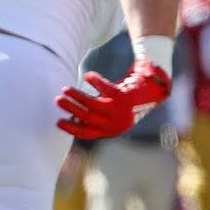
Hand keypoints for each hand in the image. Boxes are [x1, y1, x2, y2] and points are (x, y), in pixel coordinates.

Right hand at [56, 60, 170, 139]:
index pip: (87, 133)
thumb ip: (97, 115)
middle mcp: (115, 123)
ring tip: (66, 89)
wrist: (152, 90)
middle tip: (58, 100)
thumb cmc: (128, 101)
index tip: (58, 122)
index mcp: (111, 130)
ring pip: (93, 105)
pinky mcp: (124, 97)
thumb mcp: (112, 112)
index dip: (71, 128)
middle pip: (87, 118)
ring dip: (78, 97)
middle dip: (71, 109)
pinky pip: (105, 89)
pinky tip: (87, 76)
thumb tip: (74, 115)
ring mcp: (120, 110)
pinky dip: (95, 82)